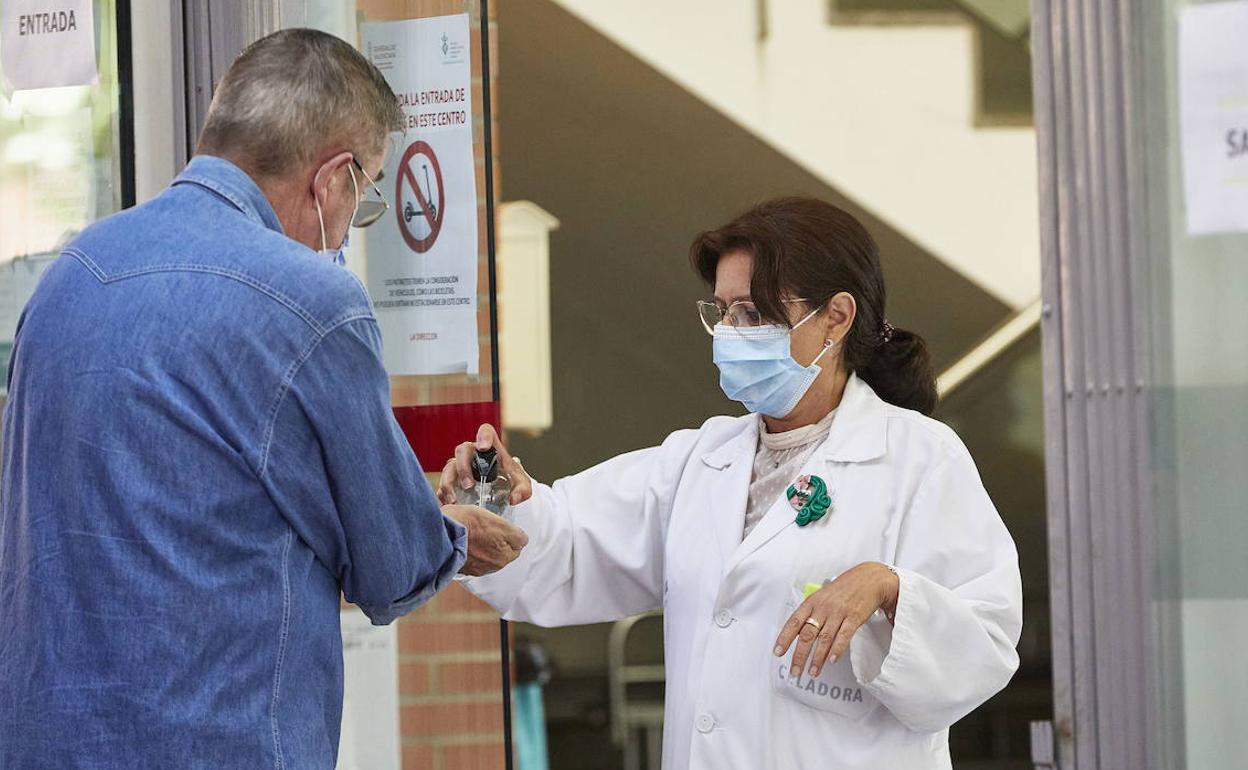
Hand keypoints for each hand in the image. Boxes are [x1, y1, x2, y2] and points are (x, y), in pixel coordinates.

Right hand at [437, 424, 533, 506]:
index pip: (486, 431)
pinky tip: (448, 504)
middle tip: (469, 485)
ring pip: (448, 468)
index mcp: (490, 447)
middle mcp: (472, 454)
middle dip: (463, 467)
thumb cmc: (510, 480)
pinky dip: (443, 494)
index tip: (483, 447)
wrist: (500, 491)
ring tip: (454, 500)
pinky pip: (442, 484)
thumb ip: (523, 489)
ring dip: (448, 483)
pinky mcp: (452, 481)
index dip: (483, 436)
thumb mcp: (521, 484)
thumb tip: (514, 499)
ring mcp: (459, 466)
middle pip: (462, 451)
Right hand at [442, 504, 528, 575]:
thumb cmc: (462, 521)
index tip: (506, 530)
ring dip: (493, 553)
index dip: (513, 533)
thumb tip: (508, 532)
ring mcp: (490, 565)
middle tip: (491, 535)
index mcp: (509, 538)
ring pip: (499, 560)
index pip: (522, 539)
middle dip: (505, 545)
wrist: (440, 536)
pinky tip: (471, 550)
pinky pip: (485, 566)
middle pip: (512, 552)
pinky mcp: (477, 572)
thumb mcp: (486, 514)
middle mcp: (503, 555)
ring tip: (478, 542)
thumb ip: (502, 526)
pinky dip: (480, 560)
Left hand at [773, 562, 899, 678]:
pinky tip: (831, 661)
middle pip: (807, 634)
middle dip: (799, 656)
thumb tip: (799, 632)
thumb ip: (811, 613)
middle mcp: (823, 608)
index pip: (794, 622)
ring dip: (817, 658)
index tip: (778, 652)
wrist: (869, 579)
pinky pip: (844, 636)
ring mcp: (838, 613)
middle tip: (795, 672)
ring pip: (824, 639)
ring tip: (812, 672)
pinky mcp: (854, 618)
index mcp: (812, 602)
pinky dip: (837, 649)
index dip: (784, 638)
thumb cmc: (843, 589)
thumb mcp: (822, 596)